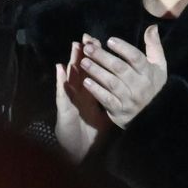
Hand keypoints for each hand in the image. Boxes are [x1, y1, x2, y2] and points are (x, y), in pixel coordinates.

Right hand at [54, 41, 107, 160]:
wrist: (80, 150)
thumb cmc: (92, 129)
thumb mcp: (105, 110)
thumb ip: (112, 93)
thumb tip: (127, 81)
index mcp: (91, 91)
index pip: (94, 70)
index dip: (96, 56)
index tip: (99, 40)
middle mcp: (80, 93)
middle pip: (81, 69)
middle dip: (84, 53)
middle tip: (86, 37)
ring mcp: (71, 99)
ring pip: (71, 77)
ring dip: (72, 61)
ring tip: (74, 46)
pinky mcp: (64, 109)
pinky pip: (62, 93)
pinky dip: (61, 81)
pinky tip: (60, 70)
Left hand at [78, 27, 167, 127]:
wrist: (152, 115)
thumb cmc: (152, 85)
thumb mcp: (158, 66)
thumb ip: (154, 46)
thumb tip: (152, 27)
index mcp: (149, 73)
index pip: (136, 58)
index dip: (123, 48)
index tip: (110, 40)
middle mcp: (140, 86)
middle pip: (120, 69)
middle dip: (103, 57)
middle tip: (88, 48)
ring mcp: (130, 99)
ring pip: (111, 83)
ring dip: (96, 71)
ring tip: (83, 62)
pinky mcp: (120, 111)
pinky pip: (107, 99)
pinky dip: (96, 90)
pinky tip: (85, 81)